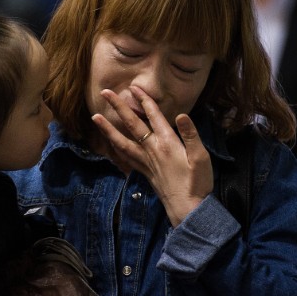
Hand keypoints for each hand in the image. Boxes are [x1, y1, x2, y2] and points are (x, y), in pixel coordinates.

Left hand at [91, 86, 213, 225]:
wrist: (188, 208)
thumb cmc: (197, 182)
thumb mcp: (201, 157)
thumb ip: (190, 135)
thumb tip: (181, 115)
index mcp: (167, 143)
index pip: (153, 116)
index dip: (144, 100)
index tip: (133, 87)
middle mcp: (152, 150)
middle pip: (132, 124)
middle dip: (119, 106)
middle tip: (105, 92)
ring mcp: (145, 161)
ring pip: (122, 141)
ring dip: (108, 128)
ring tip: (95, 117)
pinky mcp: (143, 171)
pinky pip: (125, 156)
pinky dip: (115, 147)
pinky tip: (110, 142)